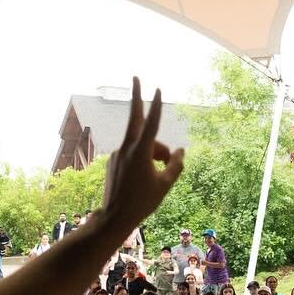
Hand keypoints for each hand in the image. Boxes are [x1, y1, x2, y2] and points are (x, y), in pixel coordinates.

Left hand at [101, 78, 183, 233]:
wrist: (114, 217)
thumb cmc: (142, 202)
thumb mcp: (165, 185)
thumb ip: (175, 165)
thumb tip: (180, 151)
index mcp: (140, 152)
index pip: (151, 123)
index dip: (156, 105)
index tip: (157, 88)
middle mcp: (127, 148)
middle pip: (135, 118)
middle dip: (137, 97)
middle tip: (135, 77)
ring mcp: (118, 154)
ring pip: (140, 143)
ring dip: (153, 149)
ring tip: (161, 171)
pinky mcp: (113, 161)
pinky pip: (132, 154)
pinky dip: (143, 158)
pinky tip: (145, 177)